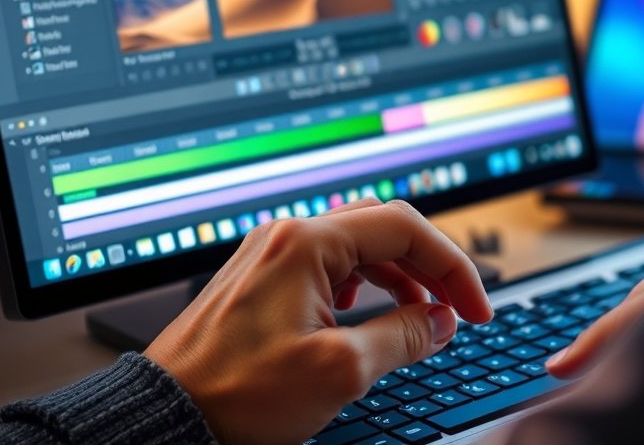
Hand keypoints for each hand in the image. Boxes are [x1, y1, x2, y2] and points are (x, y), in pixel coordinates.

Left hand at [145, 199, 493, 444]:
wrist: (168, 415)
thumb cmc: (238, 393)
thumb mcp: (340, 370)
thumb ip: (403, 338)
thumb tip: (442, 323)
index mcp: (307, 243)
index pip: (405, 228)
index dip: (453, 267)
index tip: (475, 309)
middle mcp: (286, 236)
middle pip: (383, 227)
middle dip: (429, 265)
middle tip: (458, 307)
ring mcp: (269, 255)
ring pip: (356, 246)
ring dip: (399, 276)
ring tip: (422, 316)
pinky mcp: (260, 280)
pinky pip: (327, 265)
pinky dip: (364, 284)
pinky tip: (369, 313)